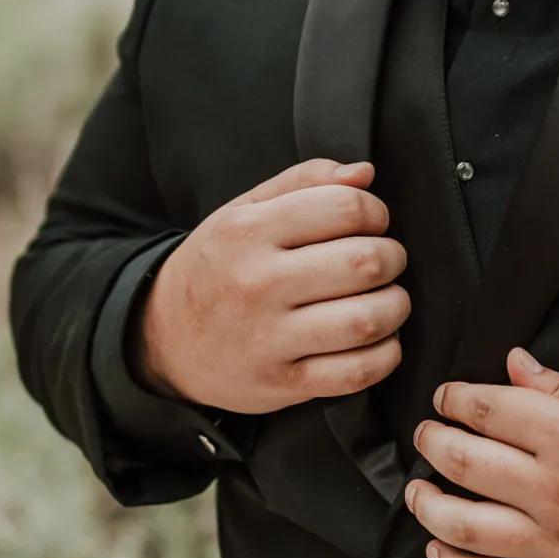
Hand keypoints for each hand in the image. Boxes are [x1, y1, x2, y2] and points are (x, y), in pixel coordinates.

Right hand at [137, 158, 408, 412]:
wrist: (162, 338)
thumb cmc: (217, 267)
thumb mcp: (244, 210)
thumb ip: (304, 181)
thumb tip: (364, 173)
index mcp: (249, 232)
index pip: (345, 208)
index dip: (375, 212)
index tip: (372, 222)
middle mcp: (258, 284)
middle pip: (365, 262)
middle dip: (392, 257)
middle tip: (385, 260)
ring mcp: (270, 339)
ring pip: (368, 319)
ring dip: (396, 305)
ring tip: (387, 298)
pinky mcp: (284, 383)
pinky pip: (358, 371)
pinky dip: (386, 353)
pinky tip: (379, 338)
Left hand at [406, 349, 558, 557]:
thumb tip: (516, 368)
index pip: (487, 409)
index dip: (456, 399)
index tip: (448, 397)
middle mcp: (556, 490)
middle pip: (463, 462)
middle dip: (434, 443)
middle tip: (427, 434)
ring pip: (464, 527)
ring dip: (429, 506)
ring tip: (419, 491)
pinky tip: (441, 550)